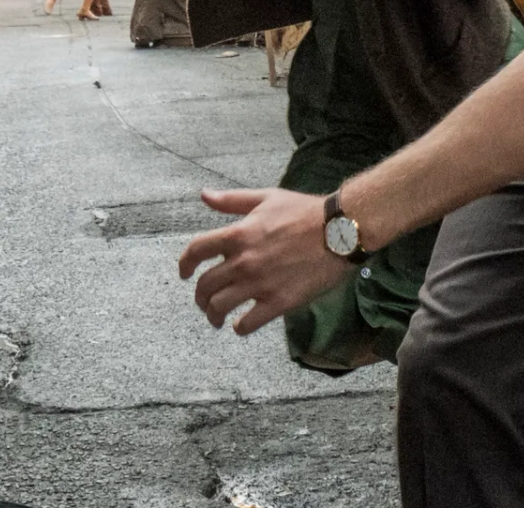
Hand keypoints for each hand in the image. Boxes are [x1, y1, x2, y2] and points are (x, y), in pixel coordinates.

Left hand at [178, 188, 349, 335]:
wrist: (340, 231)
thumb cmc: (304, 211)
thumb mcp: (266, 198)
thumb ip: (232, 201)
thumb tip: (204, 195)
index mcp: (238, 234)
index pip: (196, 251)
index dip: (184, 264)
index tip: (184, 273)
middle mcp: (243, 261)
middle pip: (205, 285)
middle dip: (200, 297)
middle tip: (204, 302)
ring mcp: (259, 284)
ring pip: (220, 307)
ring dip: (214, 315)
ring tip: (217, 319)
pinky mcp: (278, 302)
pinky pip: (247, 324)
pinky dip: (239, 327)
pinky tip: (241, 325)